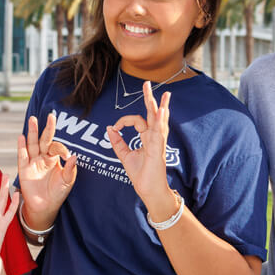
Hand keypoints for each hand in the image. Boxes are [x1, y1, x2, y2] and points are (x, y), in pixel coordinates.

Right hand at [16, 114, 76, 223]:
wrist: (45, 207)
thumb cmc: (57, 193)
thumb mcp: (67, 181)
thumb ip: (70, 169)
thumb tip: (74, 156)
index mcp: (54, 159)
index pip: (56, 147)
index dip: (61, 148)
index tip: (66, 156)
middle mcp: (43, 158)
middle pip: (44, 140)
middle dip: (46, 128)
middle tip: (50, 116)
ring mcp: (33, 162)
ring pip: (32, 144)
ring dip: (33, 132)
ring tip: (33, 119)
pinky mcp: (24, 169)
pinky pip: (23, 156)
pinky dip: (22, 147)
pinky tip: (22, 137)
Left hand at [107, 83, 174, 204]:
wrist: (148, 190)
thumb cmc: (141, 175)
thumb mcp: (125, 156)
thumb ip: (117, 142)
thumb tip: (109, 128)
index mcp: (147, 138)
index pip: (137, 121)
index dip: (124, 121)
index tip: (115, 128)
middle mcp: (154, 137)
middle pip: (153, 114)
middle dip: (150, 99)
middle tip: (147, 84)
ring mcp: (158, 142)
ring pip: (159, 120)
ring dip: (161, 105)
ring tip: (164, 93)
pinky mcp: (158, 149)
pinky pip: (159, 132)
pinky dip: (161, 120)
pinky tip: (162, 110)